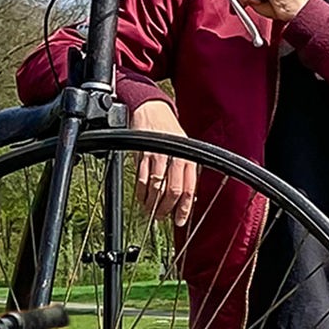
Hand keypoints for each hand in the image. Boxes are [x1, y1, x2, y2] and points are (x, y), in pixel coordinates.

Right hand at [130, 100, 196, 227]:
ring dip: (152, 203)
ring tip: (150, 211)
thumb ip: (185, 170)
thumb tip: (186, 196)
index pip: (188, 189)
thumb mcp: (184, 147)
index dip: (183, 208)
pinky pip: (141, 179)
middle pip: (172, 191)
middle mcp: (174, 157)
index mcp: (188, 157)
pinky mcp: (142, 155)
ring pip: (156, 187)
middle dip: (166, 208)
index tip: (179, 220)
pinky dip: (140, 192)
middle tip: (161, 217)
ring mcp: (157, 156)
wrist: (151, 109)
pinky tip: (141, 198)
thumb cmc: (168, 129)